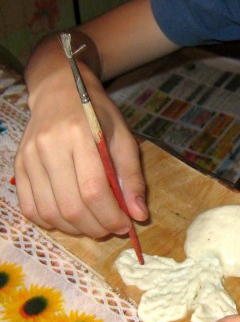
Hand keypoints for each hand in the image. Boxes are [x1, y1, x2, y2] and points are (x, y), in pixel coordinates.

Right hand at [14, 66, 147, 237]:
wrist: (60, 92)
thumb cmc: (98, 116)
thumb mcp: (124, 139)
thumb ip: (132, 177)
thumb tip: (139, 215)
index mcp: (79, 135)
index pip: (94, 190)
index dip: (111, 215)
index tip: (125, 226)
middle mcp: (49, 147)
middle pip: (71, 206)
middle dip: (97, 227)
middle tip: (111, 228)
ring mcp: (29, 158)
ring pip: (50, 212)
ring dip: (76, 229)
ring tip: (94, 224)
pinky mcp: (18, 167)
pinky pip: (30, 209)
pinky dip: (52, 223)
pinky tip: (70, 219)